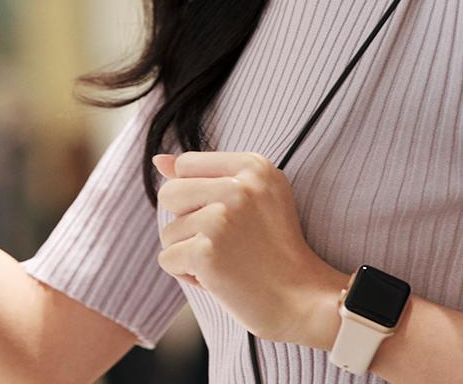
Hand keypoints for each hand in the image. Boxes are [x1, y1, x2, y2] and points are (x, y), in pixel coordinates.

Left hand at [153, 151, 346, 349]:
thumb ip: (205, 174)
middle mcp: (238, 186)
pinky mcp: (205, 252)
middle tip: (226, 242)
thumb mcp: (255, 197)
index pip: (186, 165)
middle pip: (169, 193)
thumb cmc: (276, 251)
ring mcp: (221, 219)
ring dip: (190, 253)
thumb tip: (158, 160)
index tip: (230, 218)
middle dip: (186, 223)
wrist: (305, 302)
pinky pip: (167, 260)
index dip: (197, 197)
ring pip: (168, 231)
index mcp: (254, 165)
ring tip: (229, 261)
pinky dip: (188, 276)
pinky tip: (221, 279)